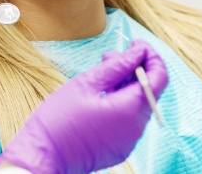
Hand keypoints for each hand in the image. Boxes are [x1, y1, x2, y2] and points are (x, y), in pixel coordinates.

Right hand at [0, 39, 167, 173]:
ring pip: (138, 102)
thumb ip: (118, 65)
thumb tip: (139, 52)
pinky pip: (129, 117)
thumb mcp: (88, 82)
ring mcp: (129, 140)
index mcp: (130, 109)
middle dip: (135, 67)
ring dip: (126, 83)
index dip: (151, 56)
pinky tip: (100, 94)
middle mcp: (136, 127)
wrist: (43, 156)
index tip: (135, 44)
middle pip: (149, 90)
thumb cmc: (60, 118)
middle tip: (110, 55)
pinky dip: (121, 101)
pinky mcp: (120, 146)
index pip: (159, 77)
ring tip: (102, 73)